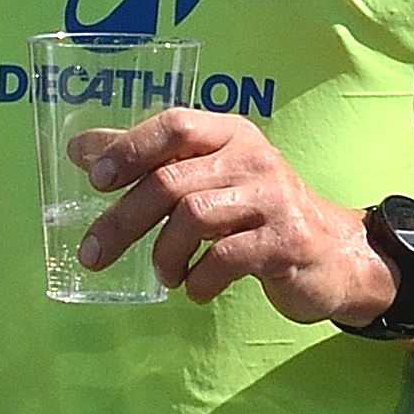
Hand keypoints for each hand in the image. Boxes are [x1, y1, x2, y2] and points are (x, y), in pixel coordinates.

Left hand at [72, 109, 381, 325]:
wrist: (333, 252)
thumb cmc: (256, 211)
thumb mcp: (208, 175)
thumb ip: (150, 160)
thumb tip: (80, 149)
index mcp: (229, 134)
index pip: (175, 124)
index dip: (130, 148)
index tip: (95, 180)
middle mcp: (252, 158)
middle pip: (171, 181)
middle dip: (123, 221)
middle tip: (94, 253)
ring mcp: (272, 200)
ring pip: (193, 218)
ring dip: (164, 254)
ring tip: (162, 274)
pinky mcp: (285, 243)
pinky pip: (226, 258)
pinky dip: (198, 279)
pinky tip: (193, 288)